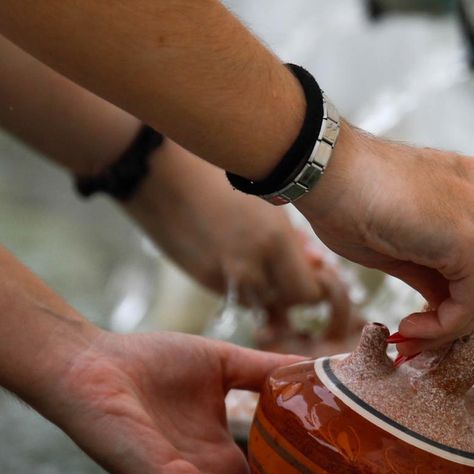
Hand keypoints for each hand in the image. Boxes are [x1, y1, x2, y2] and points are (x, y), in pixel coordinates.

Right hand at [123, 141, 353, 331]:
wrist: (158, 171)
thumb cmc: (219, 172)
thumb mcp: (265, 198)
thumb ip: (293, 237)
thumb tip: (315, 261)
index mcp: (273, 241)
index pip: (308, 292)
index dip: (315, 286)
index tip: (314, 271)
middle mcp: (250, 265)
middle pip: (286, 302)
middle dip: (294, 289)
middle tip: (295, 267)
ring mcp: (223, 276)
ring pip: (260, 302)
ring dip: (269, 290)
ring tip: (268, 261)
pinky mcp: (201, 278)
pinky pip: (235, 295)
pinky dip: (245, 285)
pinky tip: (242, 258)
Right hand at [294, 126, 473, 368]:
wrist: (319, 170)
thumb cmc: (343, 200)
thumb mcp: (401, 244)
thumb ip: (435, 272)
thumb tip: (448, 309)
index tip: (472, 334)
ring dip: (453, 329)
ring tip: (411, 337)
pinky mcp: (467, 238)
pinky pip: (470, 302)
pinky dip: (445, 327)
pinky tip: (410, 328)